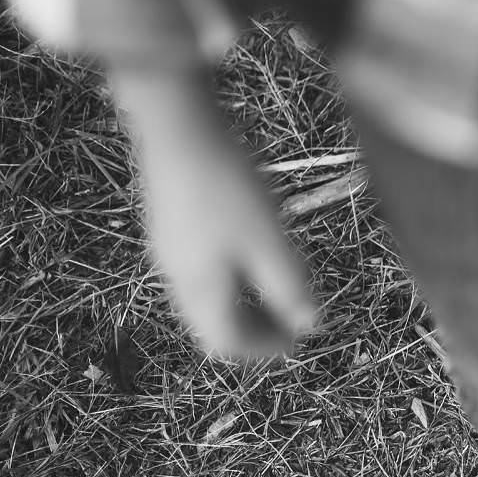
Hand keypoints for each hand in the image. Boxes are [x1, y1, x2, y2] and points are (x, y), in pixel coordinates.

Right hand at [138, 139, 315, 356]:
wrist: (178, 127)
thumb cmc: (227, 188)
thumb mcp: (269, 243)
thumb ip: (289, 289)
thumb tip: (310, 327)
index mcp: (199, 288)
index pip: (226, 342)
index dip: (264, 349)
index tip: (298, 338)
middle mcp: (175, 276)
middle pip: (213, 323)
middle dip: (255, 328)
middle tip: (292, 317)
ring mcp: (167, 249)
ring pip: (206, 297)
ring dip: (244, 302)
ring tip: (279, 287)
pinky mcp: (169, 225)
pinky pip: (200, 270)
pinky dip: (231, 278)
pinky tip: (253, 253)